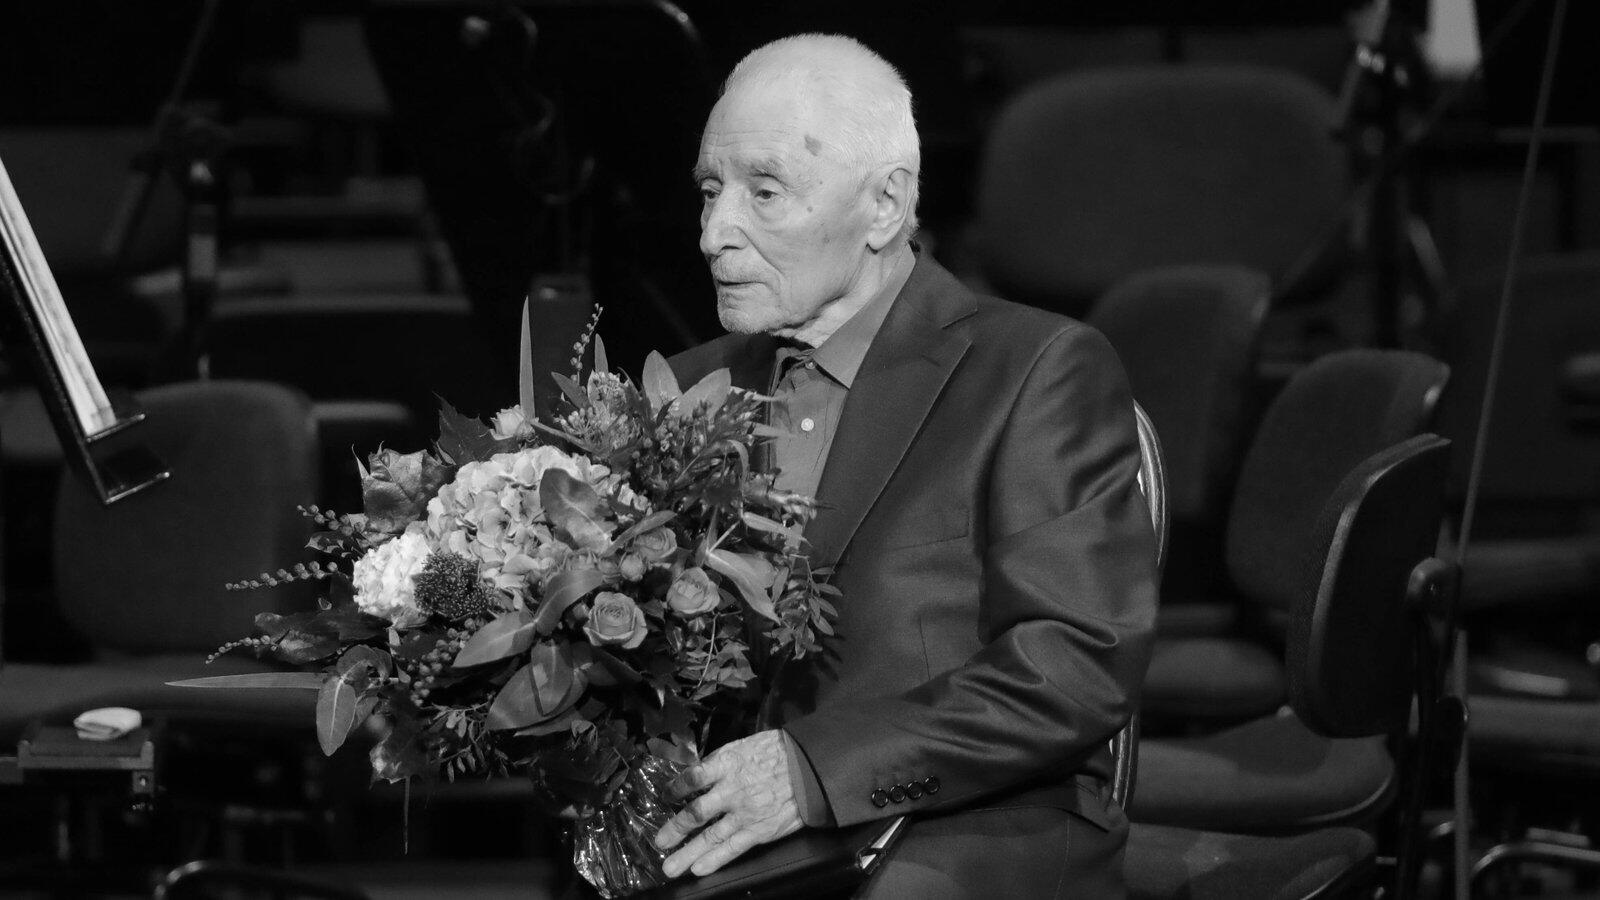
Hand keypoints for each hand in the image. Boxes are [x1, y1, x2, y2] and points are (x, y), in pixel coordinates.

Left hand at [653, 730, 803, 877]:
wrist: (811, 765)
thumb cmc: (779, 752)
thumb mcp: (745, 746)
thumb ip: (721, 762)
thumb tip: (698, 774)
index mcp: (728, 765)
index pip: (693, 777)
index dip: (675, 788)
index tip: (665, 796)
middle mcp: (733, 790)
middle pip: (696, 812)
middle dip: (675, 829)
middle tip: (660, 842)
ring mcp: (746, 813)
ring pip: (711, 836)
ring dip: (688, 854)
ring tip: (670, 867)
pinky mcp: (760, 830)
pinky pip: (733, 848)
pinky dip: (715, 860)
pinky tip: (699, 869)